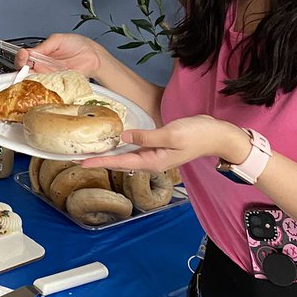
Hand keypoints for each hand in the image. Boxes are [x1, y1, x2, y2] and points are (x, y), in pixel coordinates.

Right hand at [15, 32, 102, 76]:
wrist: (93, 55)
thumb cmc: (77, 45)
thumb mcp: (57, 40)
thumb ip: (43, 46)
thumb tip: (29, 52)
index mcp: (40, 55)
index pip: (24, 58)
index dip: (21, 57)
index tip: (23, 54)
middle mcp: (42, 67)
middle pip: (25, 71)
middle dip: (22, 67)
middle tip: (26, 63)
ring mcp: (49, 76)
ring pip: (34, 80)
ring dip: (31, 76)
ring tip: (34, 70)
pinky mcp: (57, 84)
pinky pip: (47, 86)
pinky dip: (43, 84)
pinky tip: (44, 78)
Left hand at [81, 115, 250, 172]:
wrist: (217, 135)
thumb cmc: (197, 135)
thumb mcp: (171, 134)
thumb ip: (146, 136)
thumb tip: (123, 135)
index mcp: (152, 161)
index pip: (120, 162)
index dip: (100, 161)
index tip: (81, 163)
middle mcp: (151, 161)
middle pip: (120, 161)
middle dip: (100, 160)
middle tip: (78, 158)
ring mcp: (154, 154)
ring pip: (127, 156)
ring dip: (110, 154)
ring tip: (90, 151)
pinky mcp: (158, 146)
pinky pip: (136, 148)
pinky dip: (123, 146)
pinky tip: (115, 141)